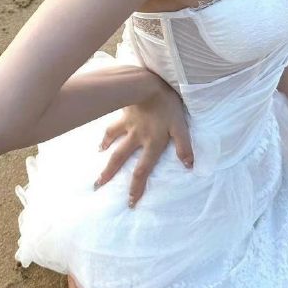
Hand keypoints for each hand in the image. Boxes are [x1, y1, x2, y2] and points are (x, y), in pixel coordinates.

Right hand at [93, 75, 192, 206]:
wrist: (149, 84)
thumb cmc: (168, 105)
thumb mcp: (180, 126)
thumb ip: (184, 146)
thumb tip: (189, 166)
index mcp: (152, 143)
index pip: (142, 171)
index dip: (136, 188)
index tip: (130, 203)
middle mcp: (138, 138)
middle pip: (121, 159)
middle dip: (109, 174)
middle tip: (98, 187)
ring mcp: (129, 126)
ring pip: (113, 143)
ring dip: (105, 153)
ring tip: (98, 161)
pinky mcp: (125, 114)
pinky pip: (113, 126)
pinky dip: (106, 135)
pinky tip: (102, 140)